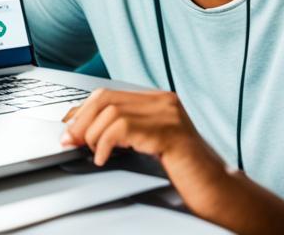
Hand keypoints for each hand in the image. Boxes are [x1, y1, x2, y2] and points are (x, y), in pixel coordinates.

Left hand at [60, 88, 283, 234]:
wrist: (217, 190)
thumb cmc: (183, 173)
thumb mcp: (147, 145)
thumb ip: (123, 131)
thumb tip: (80, 129)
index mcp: (158, 100)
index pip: (108, 93)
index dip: (82, 110)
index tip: (66, 129)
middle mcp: (163, 100)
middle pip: (106, 98)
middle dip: (81, 120)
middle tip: (69, 141)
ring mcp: (168, 114)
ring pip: (112, 111)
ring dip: (92, 134)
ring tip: (91, 152)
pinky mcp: (169, 133)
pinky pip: (125, 128)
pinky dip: (106, 143)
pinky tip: (103, 158)